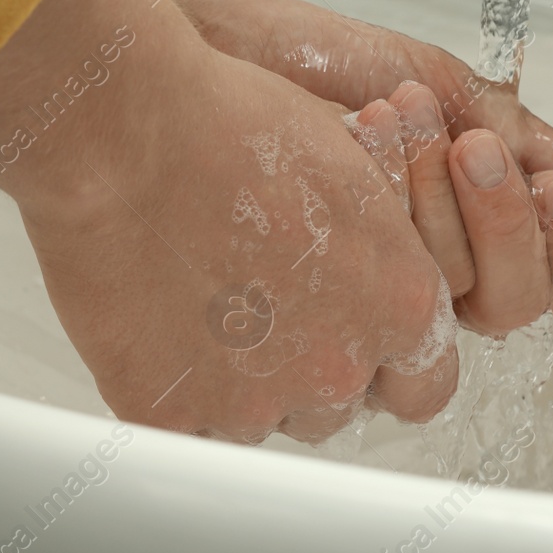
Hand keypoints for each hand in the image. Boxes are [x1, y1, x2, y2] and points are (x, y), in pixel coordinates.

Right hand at [0, 0, 456, 442]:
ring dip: (241, 381)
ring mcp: (253, 402)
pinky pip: (185, 426)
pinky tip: (156, 324)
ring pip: (260, 419)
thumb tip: (371, 286)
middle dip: (308, 367)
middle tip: (263, 306)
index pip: (426, 385)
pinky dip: (174, 387)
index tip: (359, 344)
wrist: (126, 132)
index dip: (390, 365)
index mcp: (398, 307)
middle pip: (337, 404)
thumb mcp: (350, 175)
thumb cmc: (232, 125)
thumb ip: (379, 256)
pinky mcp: (172, 415)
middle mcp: (337, 368)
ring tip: (203, 303)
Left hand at [351, 84, 552, 335]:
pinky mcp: (344, 276)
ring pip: (455, 285)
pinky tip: (378, 130)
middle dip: (507, 222)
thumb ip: (537, 149)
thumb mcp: (466, 95)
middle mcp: (447, 264)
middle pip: (516, 301)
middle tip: (478, 149)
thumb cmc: (354, 65)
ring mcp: (396, 275)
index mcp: (490, 225)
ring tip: (415, 111)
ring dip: (441, 189)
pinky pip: (395, 267)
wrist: (260, 47)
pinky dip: (394, 188)